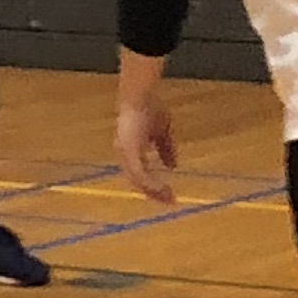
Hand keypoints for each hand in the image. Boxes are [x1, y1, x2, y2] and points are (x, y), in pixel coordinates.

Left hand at [115, 86, 179, 204]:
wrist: (141, 96)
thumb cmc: (149, 108)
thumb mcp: (162, 132)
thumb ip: (166, 149)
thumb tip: (173, 167)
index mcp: (130, 149)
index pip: (139, 171)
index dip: (152, 183)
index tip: (167, 193)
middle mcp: (124, 153)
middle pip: (136, 179)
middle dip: (153, 191)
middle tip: (169, 201)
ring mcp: (125, 152)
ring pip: (137, 179)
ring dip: (153, 190)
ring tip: (168, 198)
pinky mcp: (129, 151)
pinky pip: (139, 173)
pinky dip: (150, 183)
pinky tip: (162, 189)